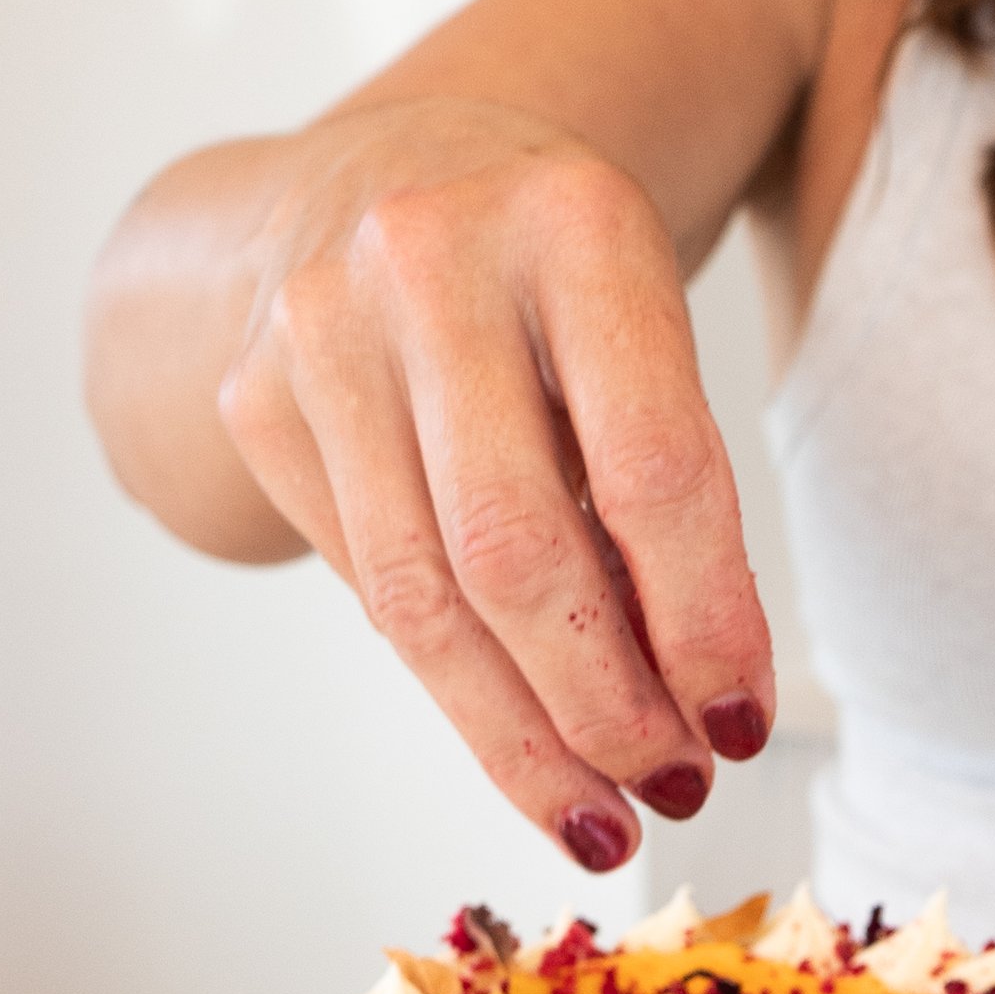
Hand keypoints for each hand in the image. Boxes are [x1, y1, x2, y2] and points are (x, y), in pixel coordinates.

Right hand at [213, 97, 775, 871]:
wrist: (379, 178)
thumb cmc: (553, 281)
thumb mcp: (644, 331)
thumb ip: (669, 491)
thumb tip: (699, 707)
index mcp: (570, 223)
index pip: (651, 471)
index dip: (702, 623)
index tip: (740, 726)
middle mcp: (427, 261)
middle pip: (517, 554)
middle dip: (604, 705)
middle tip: (673, 788)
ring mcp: (320, 331)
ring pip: (424, 603)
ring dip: (524, 738)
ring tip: (599, 815)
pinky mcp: (255, 401)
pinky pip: (371, 591)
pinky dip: (457, 685)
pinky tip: (521, 736)